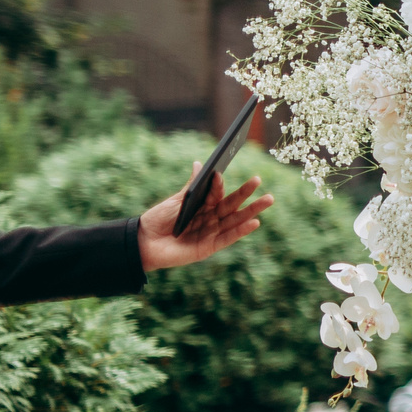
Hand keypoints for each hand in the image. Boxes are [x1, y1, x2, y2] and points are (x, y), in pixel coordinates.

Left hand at [138, 160, 272, 271]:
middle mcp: (210, 218)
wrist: (143, 242)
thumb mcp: (176, 201)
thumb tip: (199, 163)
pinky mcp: (209, 247)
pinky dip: (241, 231)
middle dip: (246, 193)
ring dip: (252, 210)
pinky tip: (254, 222)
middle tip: (258, 179)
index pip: (215, 193)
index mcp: (202, 206)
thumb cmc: (158, 220)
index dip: (218, 184)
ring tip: (268, 199)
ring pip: (235, 220)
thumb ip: (192, 186)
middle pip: (231, 205)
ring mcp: (211, 232)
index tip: (218, 173)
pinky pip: (228, 238)